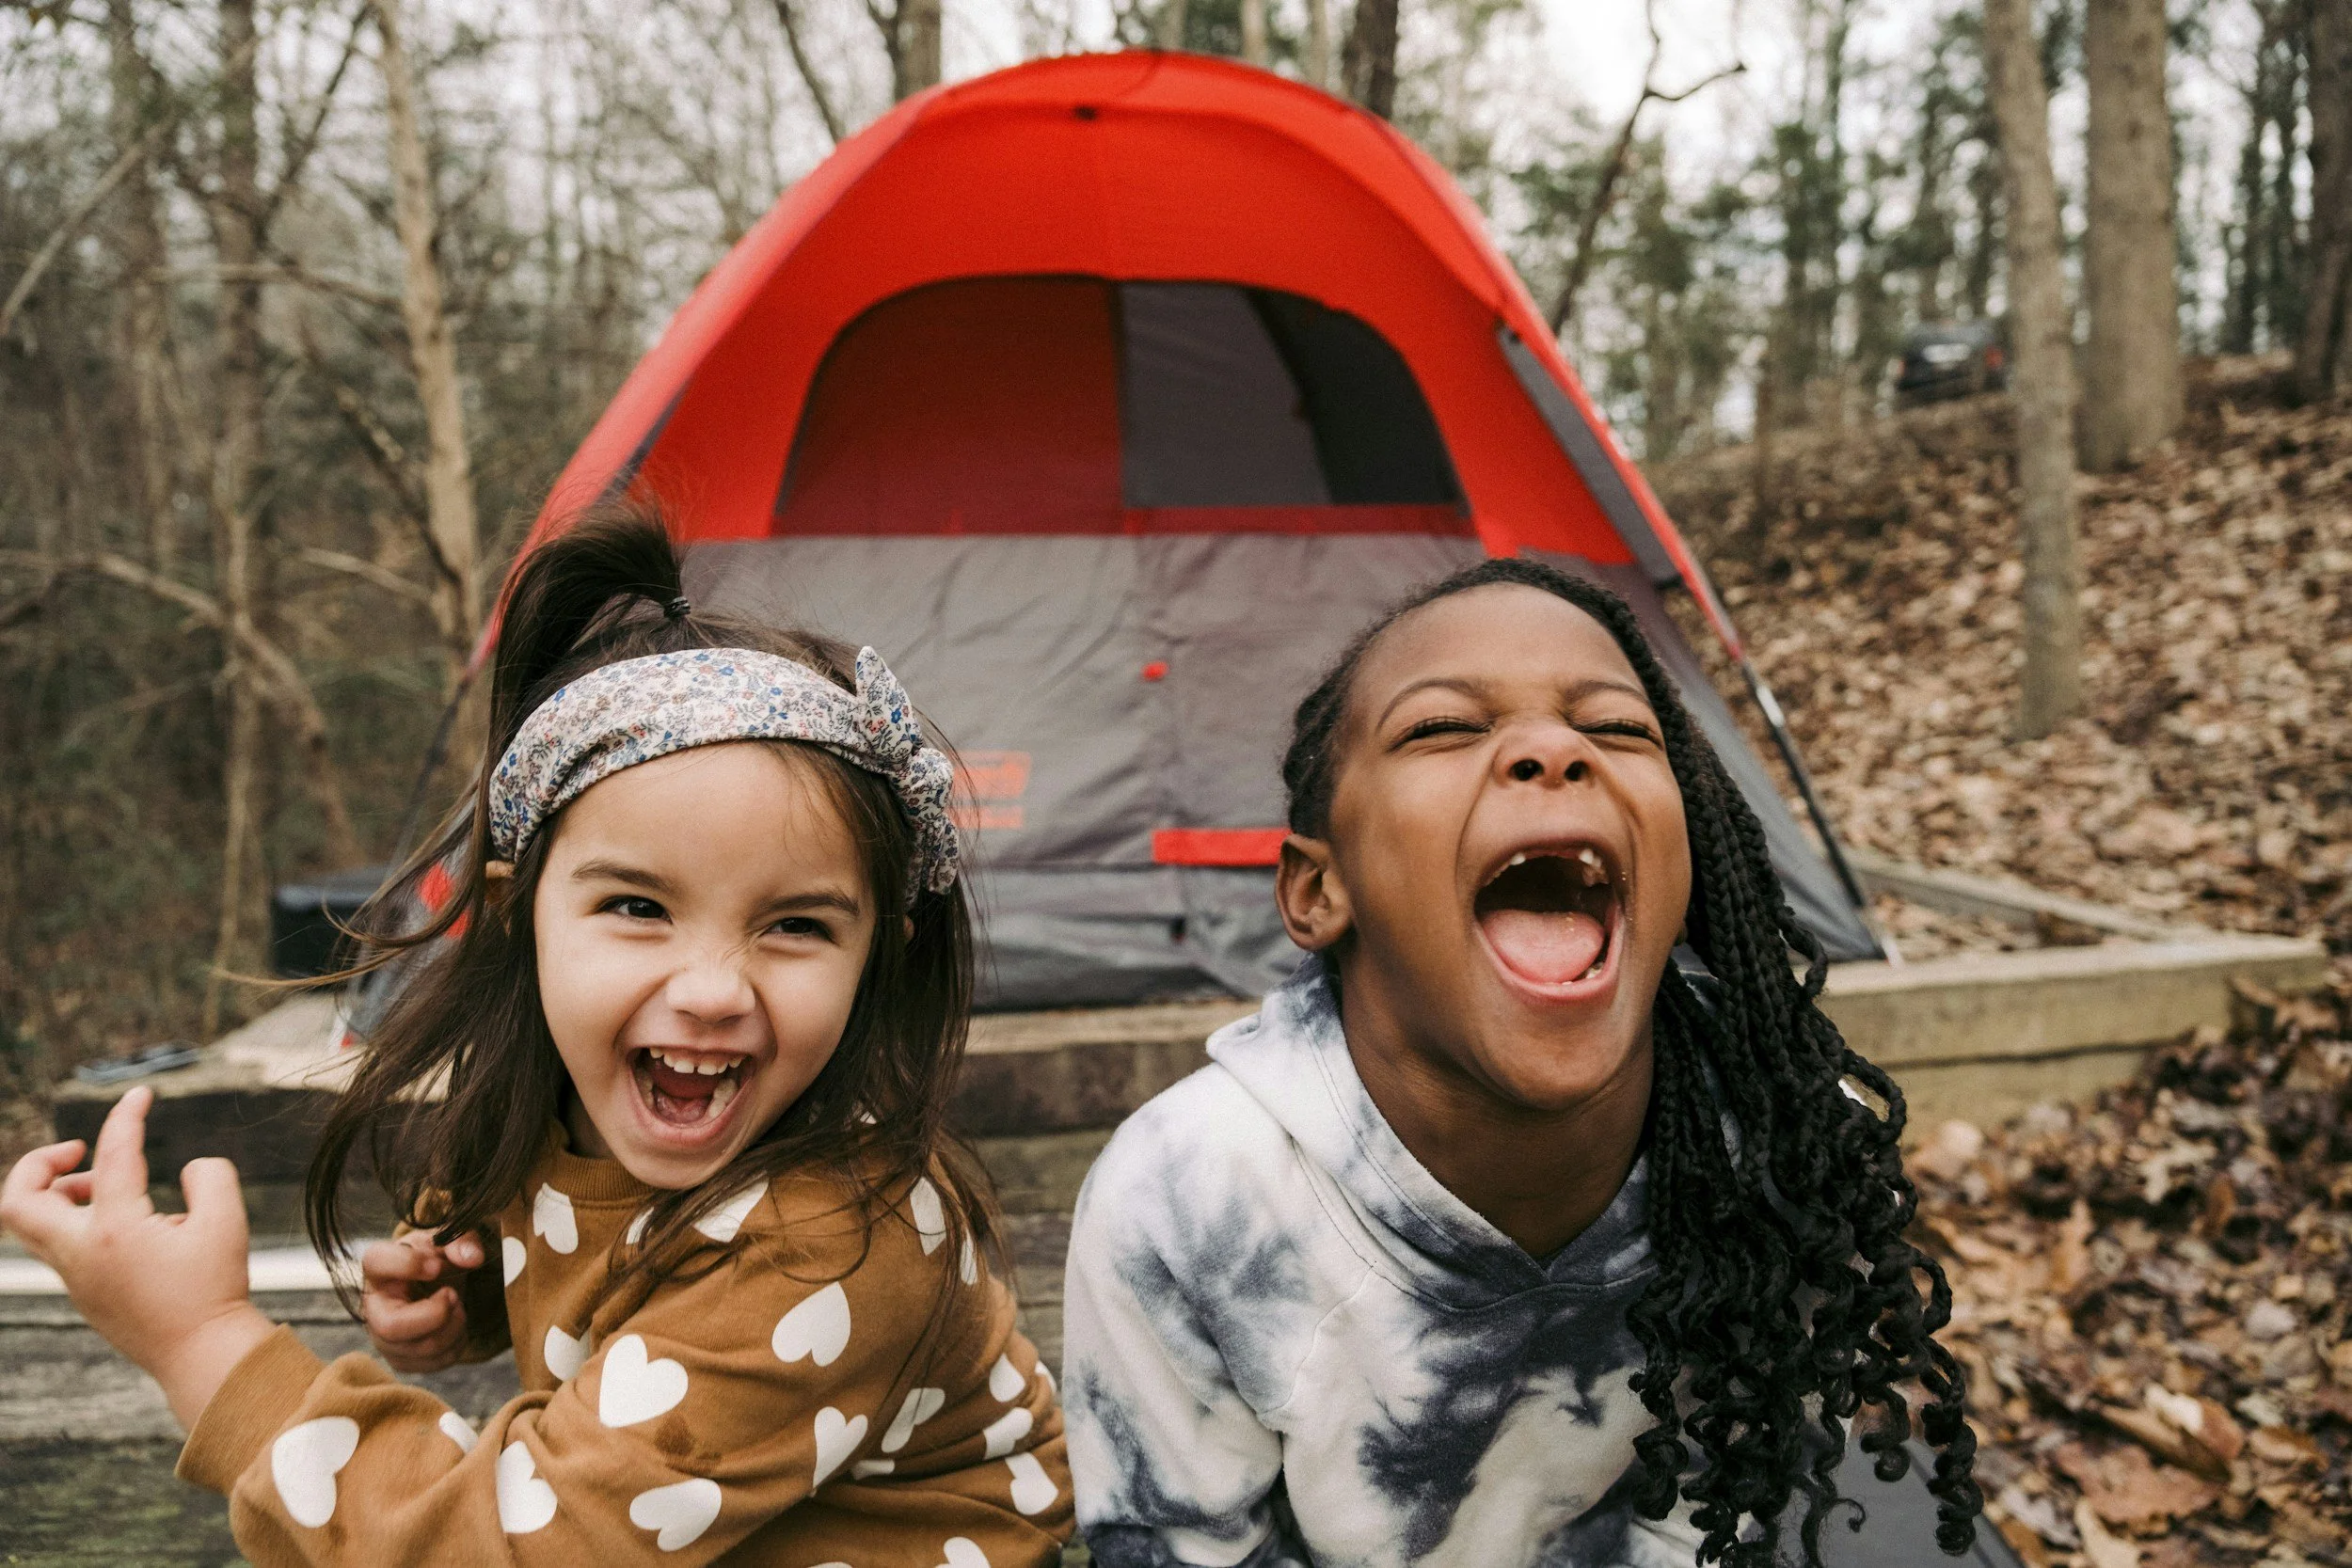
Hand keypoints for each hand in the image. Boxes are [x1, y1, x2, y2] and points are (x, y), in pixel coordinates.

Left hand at [0, 1086, 273, 1428]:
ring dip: (59, 1192)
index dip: (126, 1116)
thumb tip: (187, 1170)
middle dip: (39, 1163)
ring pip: (32, 1224)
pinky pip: (60, 1243)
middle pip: (18, 1200)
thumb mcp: (228, 1221)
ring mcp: (76, 1276)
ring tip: (106, 1185)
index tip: (140, 1095)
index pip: (112, 1155)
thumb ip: (210, 1176)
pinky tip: (129, 1221)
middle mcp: (82, 1253)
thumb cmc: (216, 1290)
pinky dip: (78, 1219)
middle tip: (80, 1150)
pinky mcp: (84, 1292)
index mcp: (115, 1231)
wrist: (201, 1355)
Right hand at [359, 1228, 486, 1372]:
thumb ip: (461, 1241)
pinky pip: (432, 1363)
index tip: (437, 1266)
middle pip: (392, 1327)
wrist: (432, 1287)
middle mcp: (372, 1306)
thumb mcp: (445, 1242)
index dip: (410, 1264)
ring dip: (453, 1328)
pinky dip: (456, 1346)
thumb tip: (472, 1258)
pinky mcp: (401, 1359)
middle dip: (435, 1314)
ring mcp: (383, 1338)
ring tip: (458, 1307)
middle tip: (453, 1295)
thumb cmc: (432, 1261)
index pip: (378, 1262)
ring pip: (418, 1349)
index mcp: (378, 1266)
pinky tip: (455, 1326)